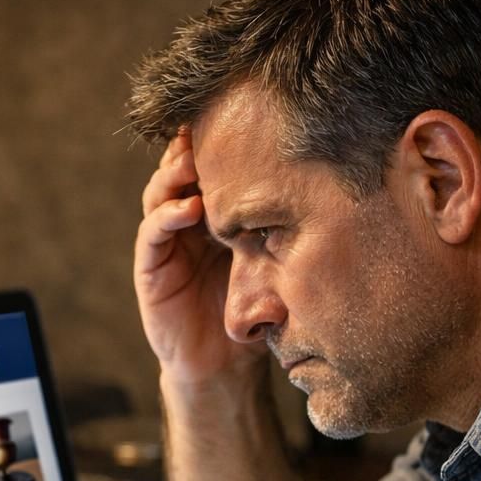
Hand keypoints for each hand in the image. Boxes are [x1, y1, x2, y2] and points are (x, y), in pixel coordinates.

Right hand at [133, 132, 262, 385]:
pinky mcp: (150, 268)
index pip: (212, 168)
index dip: (219, 142)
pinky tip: (189, 209)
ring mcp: (166, 243)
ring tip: (193, 161)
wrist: (226, 364)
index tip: (239, 115)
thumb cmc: (255, 311)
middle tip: (208, 126)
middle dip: (192, 147)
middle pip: (181, 171)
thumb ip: (283, 229)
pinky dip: (167, 217)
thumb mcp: (275, 260)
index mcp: (216, 215)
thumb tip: (330, 186)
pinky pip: (153, 234)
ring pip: (161, 194)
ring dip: (175, 175)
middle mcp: (187, 222)